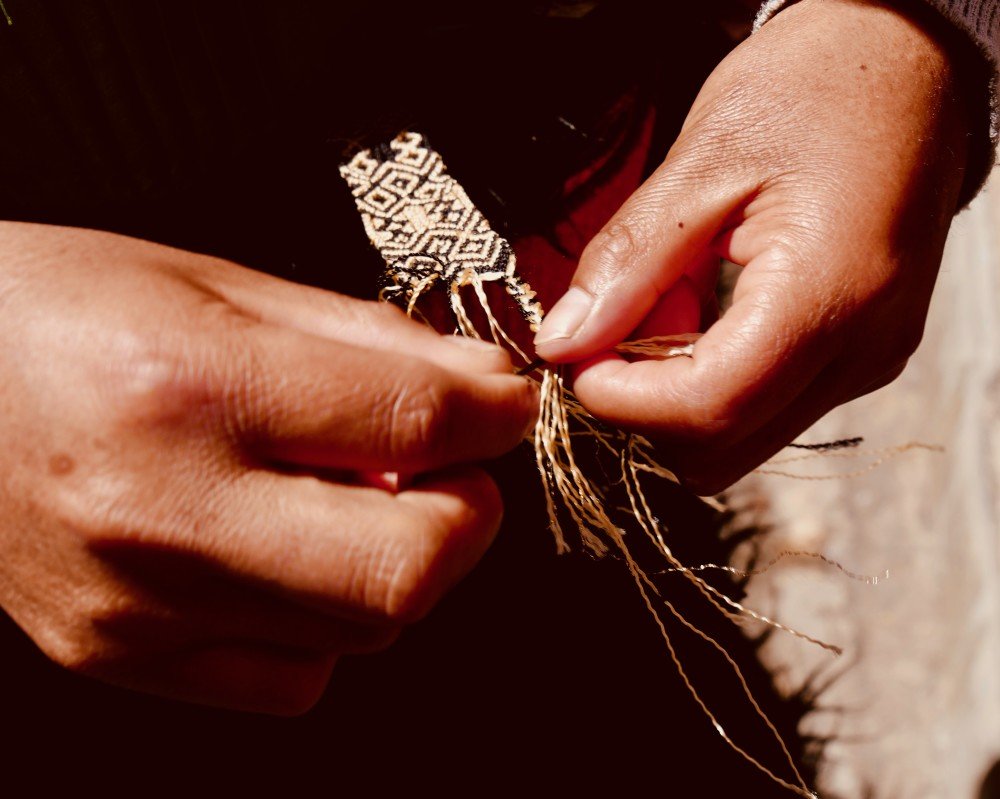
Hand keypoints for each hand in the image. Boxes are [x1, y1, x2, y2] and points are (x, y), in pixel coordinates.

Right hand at [0, 222, 535, 712]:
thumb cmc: (54, 311)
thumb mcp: (215, 285)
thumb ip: (365, 341)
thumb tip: (480, 385)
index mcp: (190, 387)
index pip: (411, 424)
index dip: (494, 416)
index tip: (506, 405)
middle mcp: (162, 510)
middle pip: (405, 568)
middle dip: (466, 516)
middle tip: (449, 468)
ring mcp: (138, 604)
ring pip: (363, 629)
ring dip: (399, 562)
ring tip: (356, 497)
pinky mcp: (122, 655)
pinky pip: (292, 678)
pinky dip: (331, 623)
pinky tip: (295, 557)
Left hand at [533, 0, 970, 493]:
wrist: (909, 66)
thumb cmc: (814, 90)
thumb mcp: (702, 161)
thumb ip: (628, 261)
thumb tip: (564, 343)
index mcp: (826, 295)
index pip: (707, 407)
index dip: (623, 399)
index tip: (576, 357)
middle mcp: (861, 349)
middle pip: (723, 445)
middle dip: (647, 402)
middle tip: (617, 324)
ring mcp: (868, 360)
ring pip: (743, 435)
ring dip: (679, 389)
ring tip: (670, 298)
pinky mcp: (861, 355)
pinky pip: (769, 403)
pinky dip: (715, 374)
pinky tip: (703, 304)